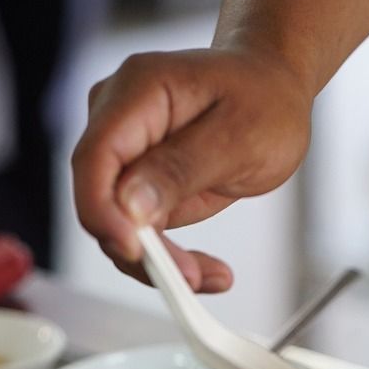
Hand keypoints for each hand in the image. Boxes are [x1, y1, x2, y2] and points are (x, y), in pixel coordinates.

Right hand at [71, 45, 312, 285]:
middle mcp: (117, 117)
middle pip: (100, 198)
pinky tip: (207, 269)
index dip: (104, 212)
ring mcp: (124, 150)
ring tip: (213, 275)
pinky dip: (168, 255)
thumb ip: (181, 169)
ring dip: (159, 260)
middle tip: (192, 278)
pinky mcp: (136, 180)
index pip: (95, 158)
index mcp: (139, 90)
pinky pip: (138, 228)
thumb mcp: (239, 136)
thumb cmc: (264, 99)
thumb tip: (129, 206)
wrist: (273, 90)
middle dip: (141, 247)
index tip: (135, 250)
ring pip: (117, 223)